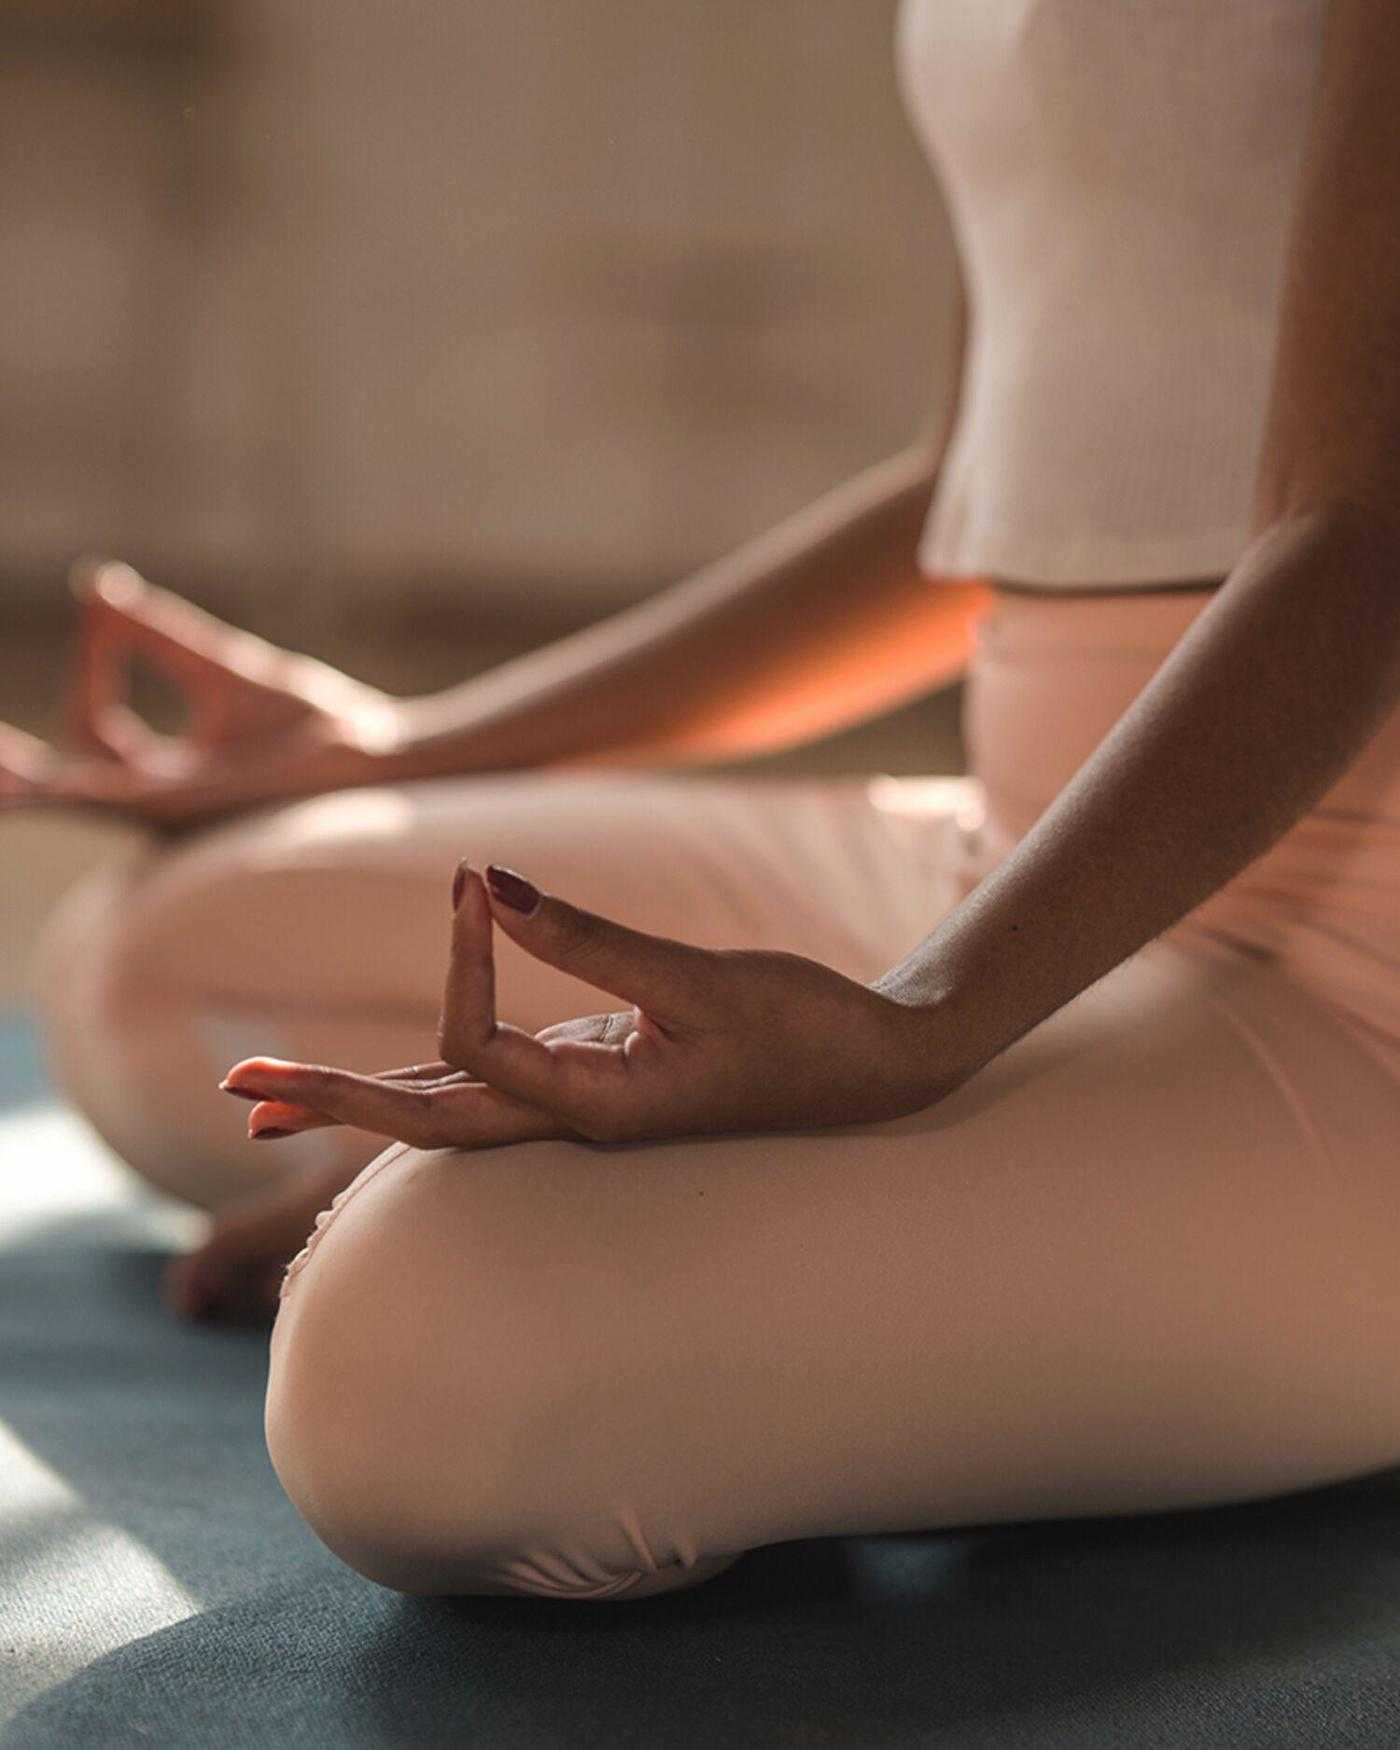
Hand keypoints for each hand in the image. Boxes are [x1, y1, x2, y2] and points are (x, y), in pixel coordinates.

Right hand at [0, 559, 400, 828]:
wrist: (370, 749)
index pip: (93, 730)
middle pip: (63, 783)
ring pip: (70, 795)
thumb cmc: (314, 720)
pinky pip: (103, 795)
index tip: (104, 609)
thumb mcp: (218, 666)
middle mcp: (157, 802)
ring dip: (23, 786)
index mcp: (164, 778)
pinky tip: (22, 784)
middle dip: (14, 775)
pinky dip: (58, 788)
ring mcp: (166, 810)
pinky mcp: (183, 805)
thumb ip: (156, 634)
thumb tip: (96, 588)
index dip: (93, 664)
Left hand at [219, 864, 949, 1148]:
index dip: (462, 959)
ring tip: (257, 1103)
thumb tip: (496, 887)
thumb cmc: (805, 1028)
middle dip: (328, 1104)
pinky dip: (414, 1079)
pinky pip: (480, 1089)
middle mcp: (573, 1123)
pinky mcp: (587, 1081)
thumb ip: (595, 942)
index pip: (480, 1045)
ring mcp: (575, 1108)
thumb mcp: (704, 980)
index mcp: (600, 1109)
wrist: (874, 1073)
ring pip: (440, 1115)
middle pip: (421, 1123)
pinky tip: (367, 1081)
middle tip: (235, 1095)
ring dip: (350, 1103)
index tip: (479, 881)